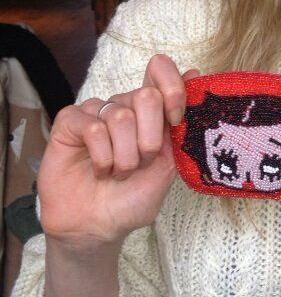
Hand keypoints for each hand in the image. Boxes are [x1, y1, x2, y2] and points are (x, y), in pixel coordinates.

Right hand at [38, 54, 198, 249]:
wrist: (99, 227)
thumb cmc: (133, 197)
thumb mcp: (168, 165)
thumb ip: (181, 126)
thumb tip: (195, 73)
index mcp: (151, 112)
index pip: (161, 69)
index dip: (173, 90)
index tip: (176, 120)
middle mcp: (125, 106)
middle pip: (147, 96)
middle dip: (150, 140)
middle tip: (142, 163)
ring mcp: (96, 112)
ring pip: (121, 117)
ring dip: (125, 157)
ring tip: (118, 173)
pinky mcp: (70, 122)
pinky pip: (92, 127)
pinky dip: (102, 157)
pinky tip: (99, 170)